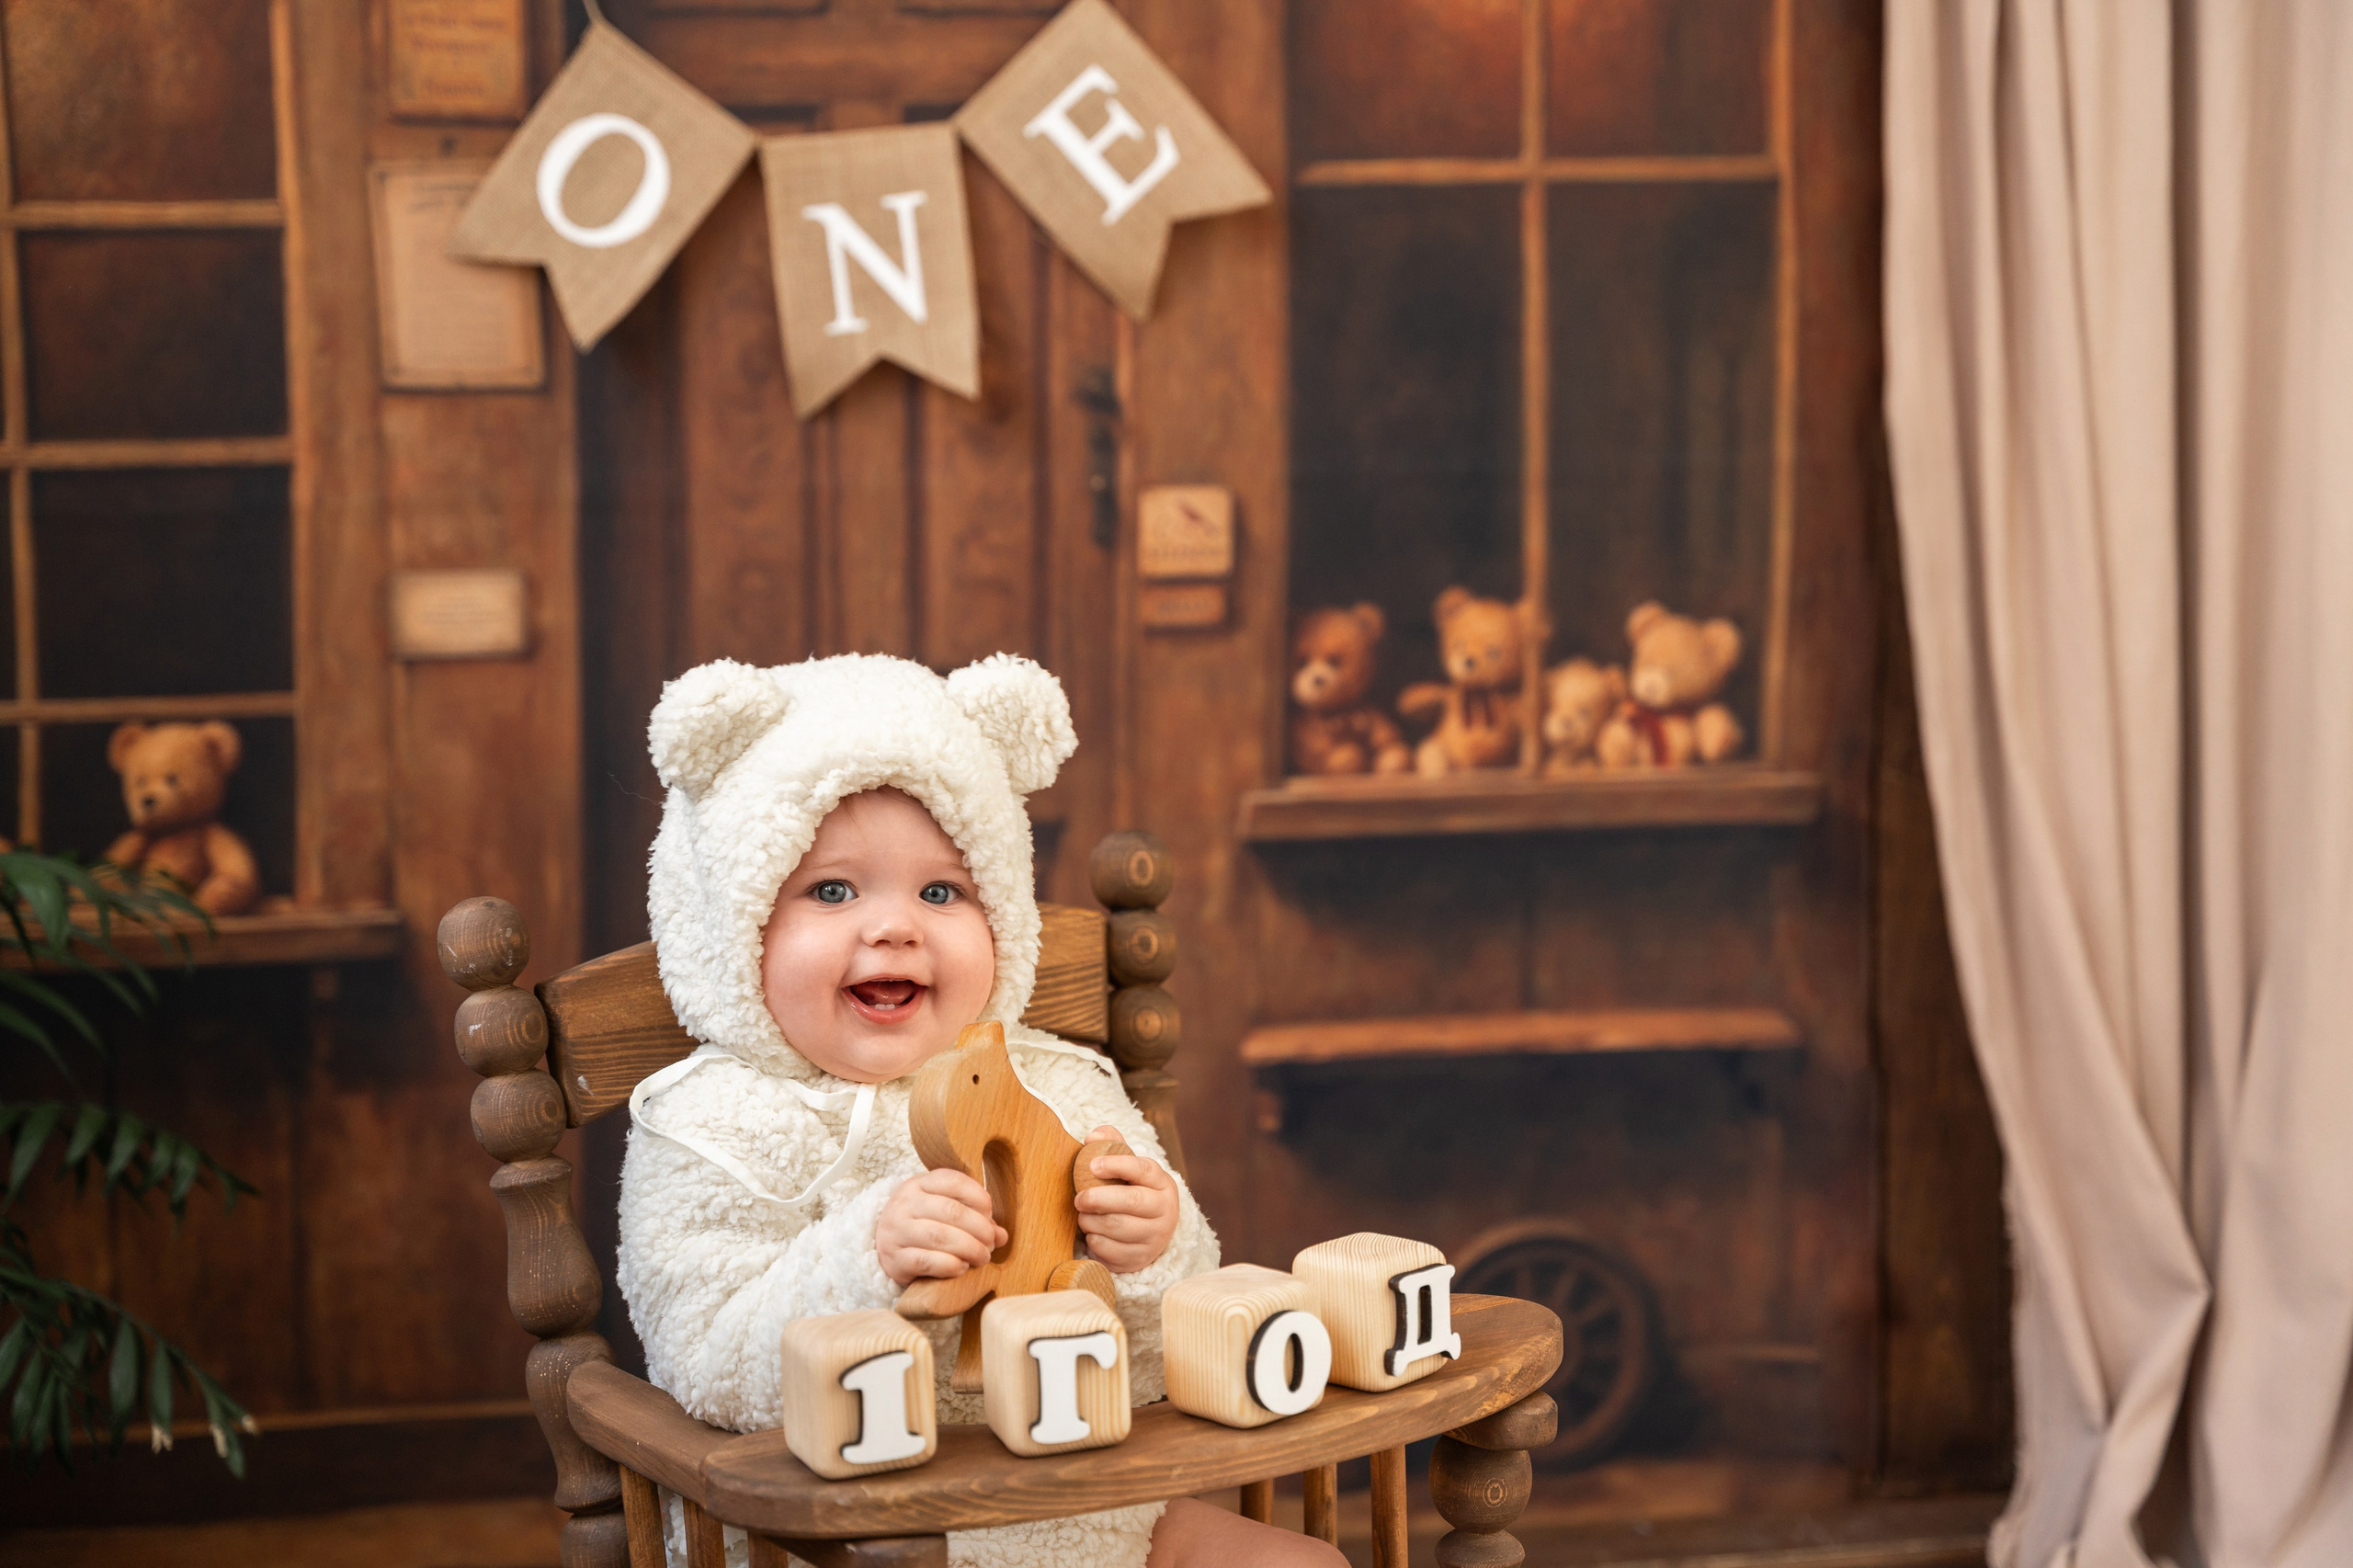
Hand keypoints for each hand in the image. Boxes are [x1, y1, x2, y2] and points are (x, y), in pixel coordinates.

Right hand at [876, 1169, 1005, 1286]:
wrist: (882, 1245)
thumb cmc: (922, 1224)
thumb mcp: (942, 1211)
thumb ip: (973, 1217)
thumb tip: (1001, 1235)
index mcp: (918, 1184)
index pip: (953, 1181)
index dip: (978, 1197)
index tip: (990, 1214)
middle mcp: (904, 1204)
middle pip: (950, 1211)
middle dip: (979, 1228)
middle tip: (990, 1243)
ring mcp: (896, 1231)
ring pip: (939, 1235)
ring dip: (969, 1248)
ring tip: (982, 1257)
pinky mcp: (894, 1259)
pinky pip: (926, 1261)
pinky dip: (950, 1265)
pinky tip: (962, 1267)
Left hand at [1073, 1124, 1178, 1273]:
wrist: (1149, 1233)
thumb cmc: (1132, 1192)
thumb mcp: (1128, 1168)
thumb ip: (1112, 1145)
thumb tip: (1092, 1137)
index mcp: (1162, 1183)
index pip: (1143, 1169)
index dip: (1117, 1165)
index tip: (1092, 1165)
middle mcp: (1165, 1211)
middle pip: (1130, 1201)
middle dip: (1098, 1198)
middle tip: (1078, 1198)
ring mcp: (1155, 1238)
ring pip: (1116, 1226)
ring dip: (1091, 1220)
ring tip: (1084, 1215)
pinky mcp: (1140, 1259)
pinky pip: (1109, 1249)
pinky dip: (1093, 1240)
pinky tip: (1093, 1233)